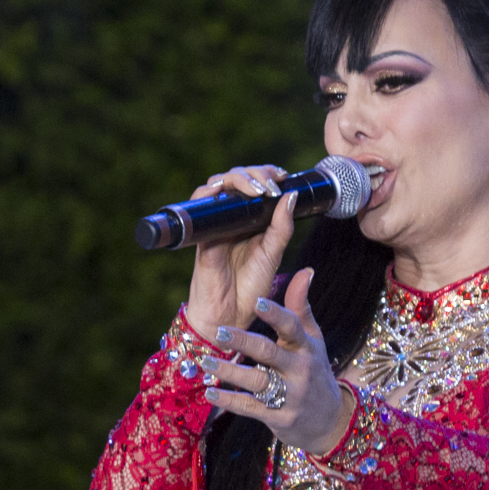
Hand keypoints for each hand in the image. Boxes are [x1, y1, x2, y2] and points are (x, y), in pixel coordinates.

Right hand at [182, 164, 297, 334]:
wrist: (230, 316)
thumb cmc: (250, 289)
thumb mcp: (273, 254)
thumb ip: (282, 227)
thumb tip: (290, 195)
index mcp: (252, 220)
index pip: (255, 184)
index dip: (266, 173)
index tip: (282, 176)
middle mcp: (232, 218)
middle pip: (237, 179)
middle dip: (255, 173)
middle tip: (271, 184)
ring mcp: (215, 225)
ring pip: (217, 186)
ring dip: (236, 179)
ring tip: (255, 188)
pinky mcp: (201, 236)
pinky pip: (198, 207)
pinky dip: (207, 193)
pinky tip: (219, 190)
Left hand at [202, 269, 347, 455]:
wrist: (330, 420)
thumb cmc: (314, 370)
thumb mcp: (313, 339)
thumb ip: (301, 307)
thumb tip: (305, 270)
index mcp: (306, 347)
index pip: (292, 327)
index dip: (275, 314)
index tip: (256, 301)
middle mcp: (299, 370)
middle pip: (269, 352)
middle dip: (243, 341)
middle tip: (218, 331)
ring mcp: (289, 395)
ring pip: (256, 381)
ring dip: (229, 371)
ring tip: (204, 362)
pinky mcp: (278, 417)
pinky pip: (250, 407)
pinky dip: (229, 401)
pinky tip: (209, 392)